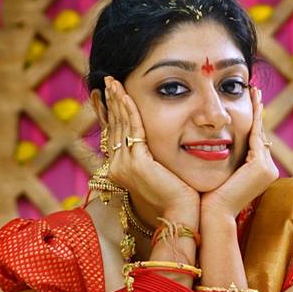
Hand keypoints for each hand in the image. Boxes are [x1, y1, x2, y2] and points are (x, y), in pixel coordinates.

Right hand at [102, 78, 200, 234]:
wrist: (182, 212)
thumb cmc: (177, 191)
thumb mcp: (159, 167)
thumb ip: (151, 151)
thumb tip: (152, 135)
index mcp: (119, 167)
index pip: (114, 132)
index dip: (112, 110)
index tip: (112, 90)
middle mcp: (116, 166)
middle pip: (114, 125)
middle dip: (112, 100)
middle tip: (110, 79)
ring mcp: (123, 165)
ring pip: (120, 125)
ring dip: (118, 100)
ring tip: (115, 82)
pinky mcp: (136, 163)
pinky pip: (132, 130)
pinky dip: (130, 111)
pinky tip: (127, 96)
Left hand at [200, 87, 278, 225]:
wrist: (211, 214)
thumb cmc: (208, 196)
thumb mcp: (219, 172)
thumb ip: (224, 158)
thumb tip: (211, 140)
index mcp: (260, 172)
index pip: (256, 139)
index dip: (252, 119)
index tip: (248, 99)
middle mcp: (269, 170)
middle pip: (260, 133)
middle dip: (256, 110)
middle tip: (253, 88)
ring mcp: (268, 169)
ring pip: (259, 132)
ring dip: (256, 109)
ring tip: (253, 90)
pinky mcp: (262, 167)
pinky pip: (255, 136)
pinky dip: (253, 118)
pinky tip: (250, 101)